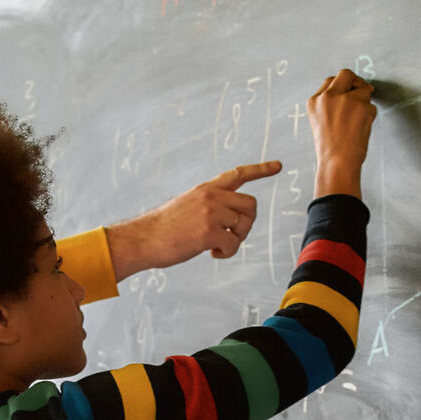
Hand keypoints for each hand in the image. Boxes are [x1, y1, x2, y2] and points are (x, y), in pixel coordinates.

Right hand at [107, 161, 279, 277]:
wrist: (142, 239)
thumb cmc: (163, 229)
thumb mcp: (187, 206)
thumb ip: (210, 206)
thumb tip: (230, 220)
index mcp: (206, 189)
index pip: (238, 174)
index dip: (260, 169)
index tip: (278, 165)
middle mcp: (211, 196)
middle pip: (251, 204)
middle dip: (248, 223)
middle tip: (233, 235)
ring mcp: (210, 213)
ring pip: (244, 225)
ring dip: (236, 240)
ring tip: (218, 246)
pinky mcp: (208, 232)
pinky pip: (233, 244)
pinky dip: (227, 253)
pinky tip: (212, 254)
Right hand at [308, 69, 375, 199]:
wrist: (337, 163)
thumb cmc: (330, 149)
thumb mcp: (321, 122)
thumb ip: (332, 104)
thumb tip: (358, 88)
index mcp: (314, 101)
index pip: (330, 81)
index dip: (342, 86)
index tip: (349, 93)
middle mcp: (328, 96)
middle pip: (346, 74)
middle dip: (356, 81)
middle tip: (364, 91)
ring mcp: (345, 99)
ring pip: (363, 89)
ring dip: (365, 102)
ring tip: (359, 121)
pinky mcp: (361, 106)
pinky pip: (371, 106)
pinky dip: (370, 116)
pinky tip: (361, 129)